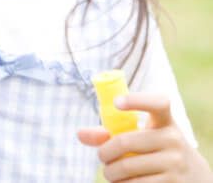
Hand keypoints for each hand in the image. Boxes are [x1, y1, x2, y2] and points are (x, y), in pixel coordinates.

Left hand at [78, 93, 211, 181]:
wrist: (193, 175)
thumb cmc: (156, 148)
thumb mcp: (142, 134)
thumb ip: (111, 131)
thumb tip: (80, 134)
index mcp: (164, 120)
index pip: (157, 102)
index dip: (136, 100)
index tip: (117, 102)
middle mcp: (173, 138)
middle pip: (125, 142)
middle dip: (104, 153)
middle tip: (102, 157)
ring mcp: (176, 162)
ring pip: (127, 167)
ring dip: (111, 173)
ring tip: (110, 172)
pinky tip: (122, 182)